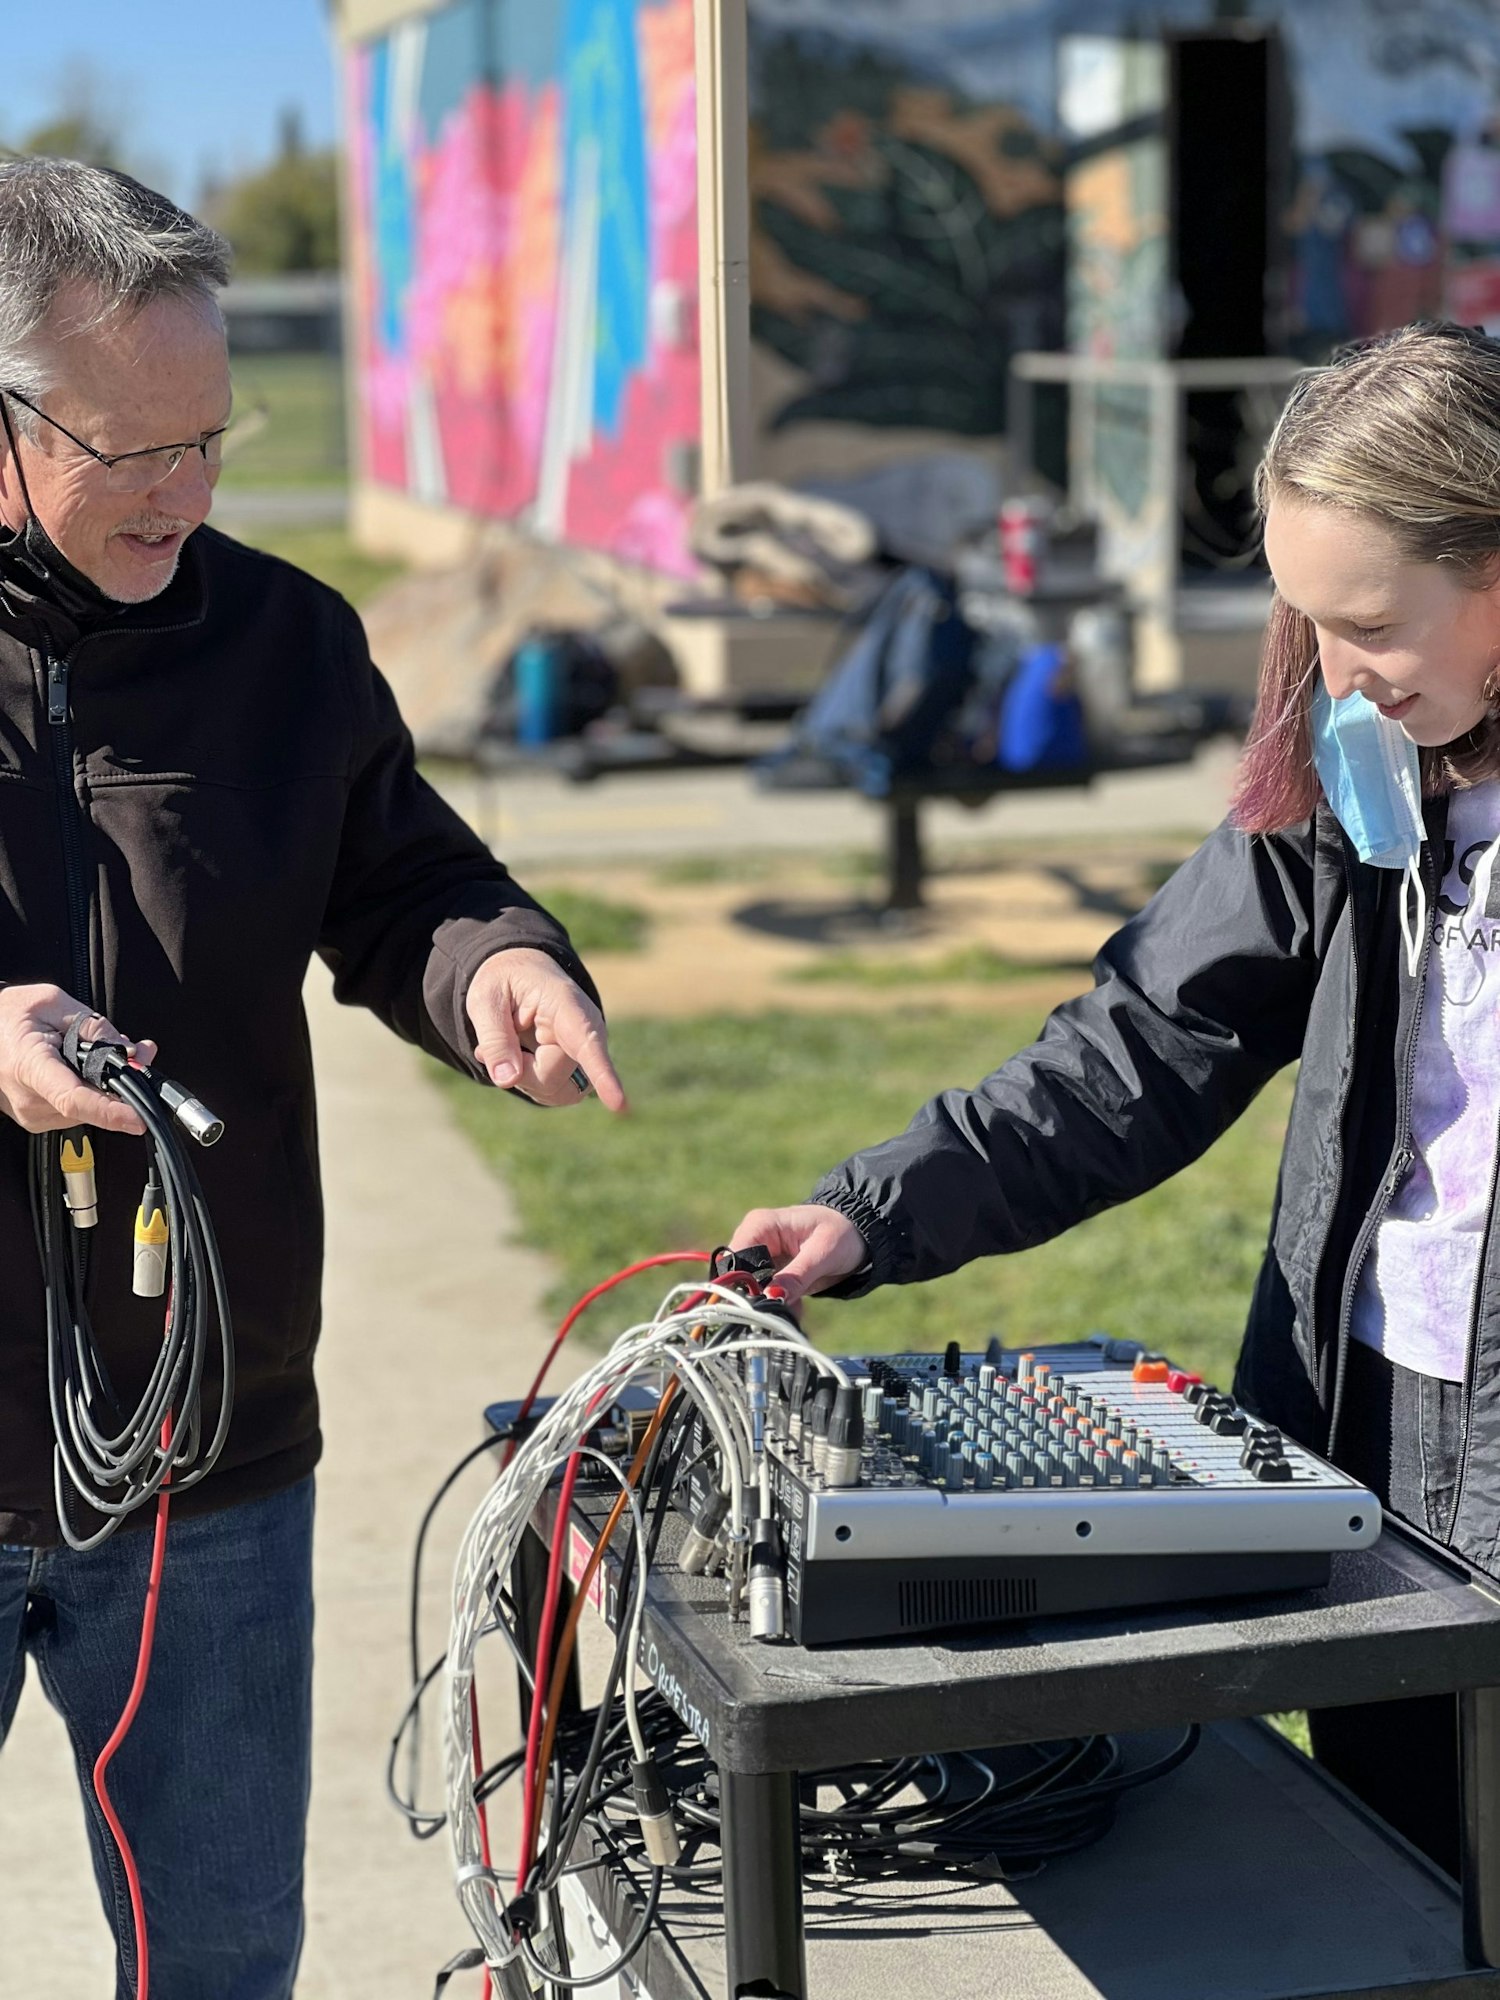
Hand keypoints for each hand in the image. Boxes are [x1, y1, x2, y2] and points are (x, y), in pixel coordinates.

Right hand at [0, 985, 157, 1136]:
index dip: (110, 1113)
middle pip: (90, 1104)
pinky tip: (83, 1067)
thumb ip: (94, 1026)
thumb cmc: (7, 1014)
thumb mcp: (53, 1003)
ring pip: (88, 1107)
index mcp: (29, 1066)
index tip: (138, 1118)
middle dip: (122, 1082)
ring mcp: (31, 1113)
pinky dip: (90, 1089)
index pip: (73, 1100)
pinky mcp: (37, 1117)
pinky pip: (76, 1109)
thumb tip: (129, 1052)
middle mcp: (28, 1098)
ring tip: (97, 1052)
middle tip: (137, 1053)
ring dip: (105, 1084)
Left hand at [466, 949, 626, 1111]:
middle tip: (492, 1045)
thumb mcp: (485, 1000)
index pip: (587, 1043)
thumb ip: (494, 1039)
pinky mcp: (579, 1071)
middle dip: (518, 1070)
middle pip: (552, 1076)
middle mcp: (587, 1031)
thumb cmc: (505, 982)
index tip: (619, 1105)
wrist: (523, 974)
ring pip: (554, 1090)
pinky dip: (528, 1083)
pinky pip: (553, 1094)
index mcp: (566, 1005)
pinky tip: (517, 1058)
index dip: (603, 1075)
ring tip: (511, 1045)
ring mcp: (586, 1054)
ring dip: (524, 1077)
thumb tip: (508, 1081)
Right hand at [729, 1203, 866, 1302]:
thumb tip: (771, 1297)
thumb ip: (796, 1276)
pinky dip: (779, 1305)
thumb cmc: (842, 1233)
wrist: (859, 1236)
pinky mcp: (770, 1273)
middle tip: (781, 1311)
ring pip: (749, 1290)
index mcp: (761, 1225)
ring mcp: (761, 1258)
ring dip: (770, 1305)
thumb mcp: (822, 1254)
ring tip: (796, 1309)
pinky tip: (797, 1307)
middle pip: (737, 1277)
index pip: (734, 1258)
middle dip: (757, 1298)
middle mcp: (755, 1239)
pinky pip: (764, 1295)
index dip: (739, 1283)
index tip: (758, 1304)